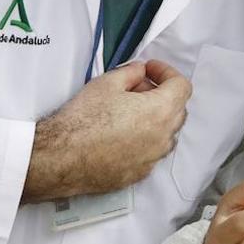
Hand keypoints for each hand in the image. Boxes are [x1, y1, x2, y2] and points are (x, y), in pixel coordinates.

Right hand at [21, 59, 190, 202]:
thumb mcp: (107, 82)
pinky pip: (151, 152)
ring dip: (155, 118)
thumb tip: (141, 72)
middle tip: (136, 87)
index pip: (182, 86)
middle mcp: (164, 137)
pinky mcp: (139, 174)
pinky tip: (122, 135)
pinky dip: (145, 140)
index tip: (148, 69)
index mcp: (161, 111)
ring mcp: (153, 159)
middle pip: (177, 109)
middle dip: (161, 94)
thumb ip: (132, 72)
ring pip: (166, 133)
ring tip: (128, 111)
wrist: (61, 158)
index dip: (166, 72)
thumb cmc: (84, 117)